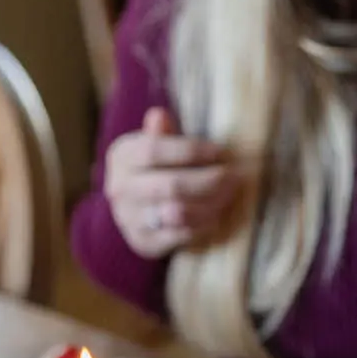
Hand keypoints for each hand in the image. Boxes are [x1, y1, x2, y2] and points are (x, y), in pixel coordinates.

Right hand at [103, 107, 242, 258]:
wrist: (132, 209)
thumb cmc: (153, 167)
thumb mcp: (152, 144)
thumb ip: (160, 132)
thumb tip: (158, 115)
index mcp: (122, 157)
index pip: (154, 151)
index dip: (192, 151)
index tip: (220, 151)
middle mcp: (120, 189)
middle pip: (171, 185)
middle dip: (210, 180)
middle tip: (236, 176)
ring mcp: (129, 218)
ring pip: (178, 213)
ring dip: (211, 203)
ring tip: (230, 194)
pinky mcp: (144, 242)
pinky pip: (181, 235)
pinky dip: (204, 224)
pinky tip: (218, 213)